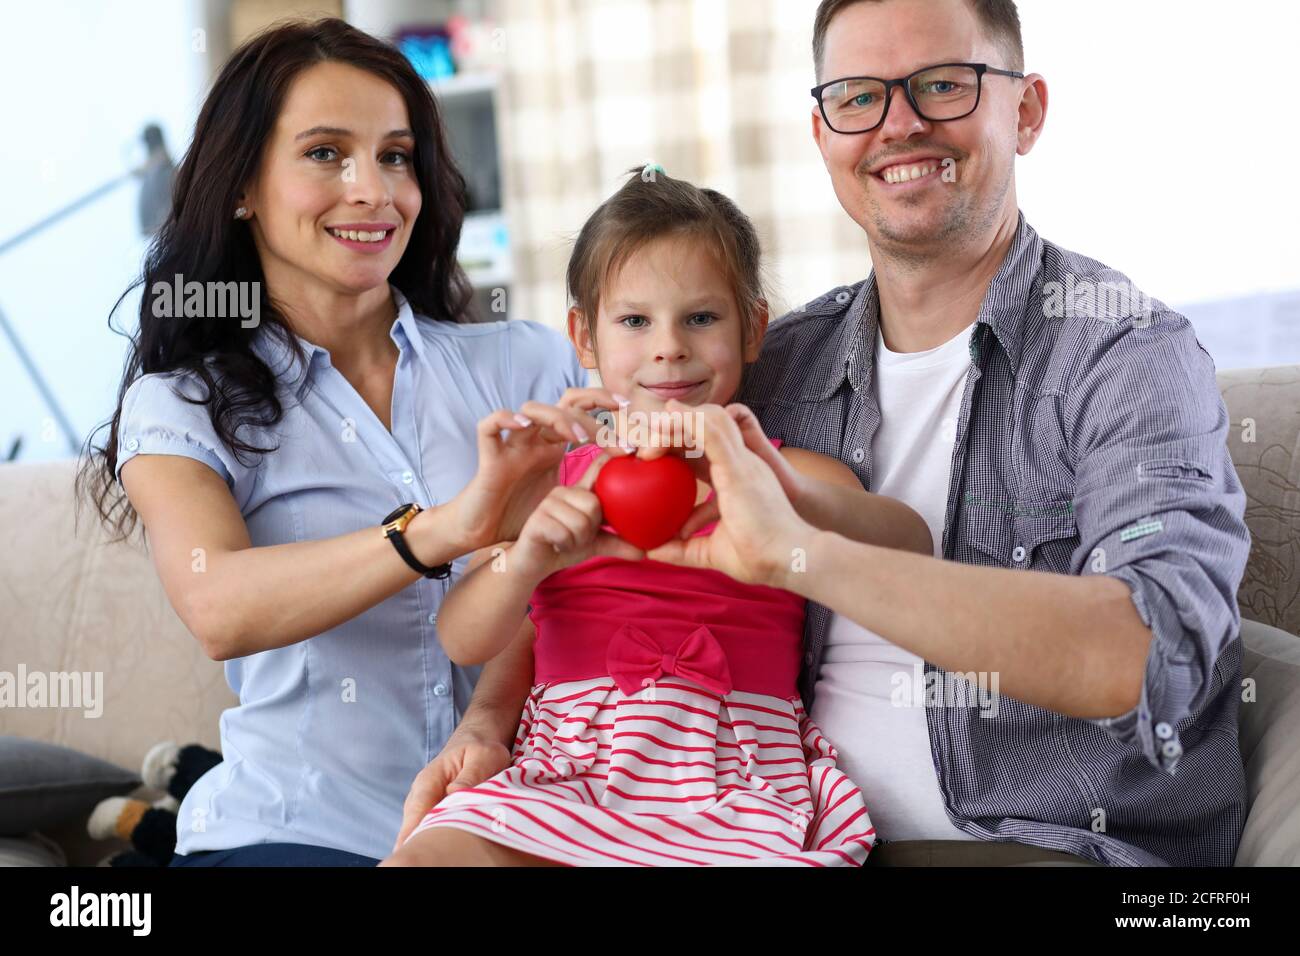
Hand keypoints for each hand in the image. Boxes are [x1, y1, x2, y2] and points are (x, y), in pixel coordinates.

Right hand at [392, 725, 513, 852]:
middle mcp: (422, 796)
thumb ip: (471, 774)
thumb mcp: (484, 756)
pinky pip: (434, 830)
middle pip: (414, 827)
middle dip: (420, 844)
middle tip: (431, 860)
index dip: (412, 834)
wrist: (478, 741)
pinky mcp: (437, 814)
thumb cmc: (481, 748)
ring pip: (422, 831)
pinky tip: (448, 854)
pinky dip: (439, 841)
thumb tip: (453, 792)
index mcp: (429, 780)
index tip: (410, 852)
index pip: (416, 811)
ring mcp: (427, 806)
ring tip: (440, 858)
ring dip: (430, 844)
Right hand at [443, 391, 628, 552]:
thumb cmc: (528, 526)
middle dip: (592, 411)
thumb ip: (606, 532)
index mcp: (556, 448)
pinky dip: (503, 419)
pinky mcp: (489, 459)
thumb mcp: (574, 526)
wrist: (489, 541)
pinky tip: (522, 425)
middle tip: (613, 436)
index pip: (584, 413)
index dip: (606, 409)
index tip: (632, 425)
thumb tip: (643, 551)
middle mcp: (536, 441)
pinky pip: (489, 427)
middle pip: (565, 404)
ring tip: (579, 437)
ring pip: (533, 409)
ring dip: (558, 417)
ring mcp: (513, 446)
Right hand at [512, 451, 644, 576]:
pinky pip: (566, 534)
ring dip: (577, 541)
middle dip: (590, 529)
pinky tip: (555, 545)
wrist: (530, 565)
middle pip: (595, 504)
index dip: (615, 451)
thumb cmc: (562, 547)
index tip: (633, 448)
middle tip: (577, 536)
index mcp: (580, 490)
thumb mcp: (594, 544)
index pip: (601, 465)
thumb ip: (618, 542)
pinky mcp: (537, 518)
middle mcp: (564, 489)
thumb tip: (645, 550)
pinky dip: (565, 547)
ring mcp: (548, 502)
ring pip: (582, 522)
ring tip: (565, 540)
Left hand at [645, 401, 816, 587]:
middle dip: (671, 429)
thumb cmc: (759, 557)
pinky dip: (686, 423)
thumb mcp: (712, 550)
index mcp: (734, 477)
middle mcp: (741, 462)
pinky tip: (665, 424)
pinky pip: (710, 430)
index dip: (675, 444)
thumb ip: (683, 548)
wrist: (788, 559)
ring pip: (707, 420)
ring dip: (675, 422)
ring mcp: (742, 460)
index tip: (646, 456)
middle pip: (702, 428)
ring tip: (648, 438)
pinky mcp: (738, 464)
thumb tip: (653, 551)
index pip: (702, 448)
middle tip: (642, 449)